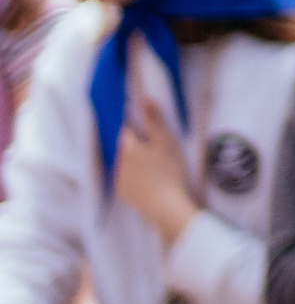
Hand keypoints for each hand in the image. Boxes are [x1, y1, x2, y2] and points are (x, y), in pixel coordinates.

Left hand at [114, 100, 200, 246]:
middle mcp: (115, 161)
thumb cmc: (168, 171)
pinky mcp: (121, 192)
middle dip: (130, 138)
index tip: (138, 115)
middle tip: (146, 136)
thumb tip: (143, 96)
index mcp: (125, 146)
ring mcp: (116, 178)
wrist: (167, 207)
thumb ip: (154, 119)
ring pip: (120, 159)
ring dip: (129, 155)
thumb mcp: (166, 141)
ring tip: (147, 155)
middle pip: (120, 143)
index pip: (123, 126)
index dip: (132, 120)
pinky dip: (130, 170)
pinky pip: (121, 174)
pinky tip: (144, 172)